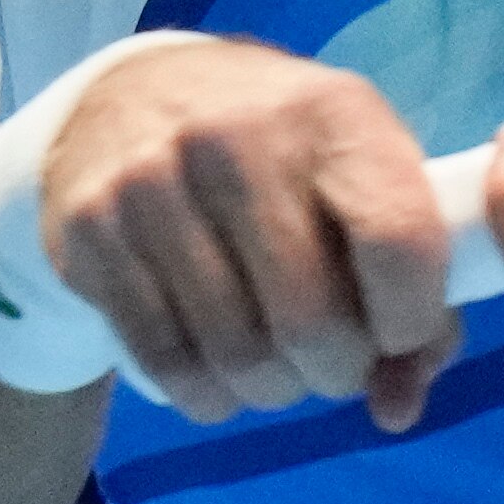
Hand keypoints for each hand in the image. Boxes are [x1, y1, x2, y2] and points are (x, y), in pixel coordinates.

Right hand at [36, 39, 459, 428]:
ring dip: (273, 389)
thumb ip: (411, 288)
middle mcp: (241, 135)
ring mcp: (155, 180)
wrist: (132, 93)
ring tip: (278, 363)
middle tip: (333, 360)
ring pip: (238, 356)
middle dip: (338, 371)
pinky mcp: (92, 227)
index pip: (398, 239)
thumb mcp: (360, 175)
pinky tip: (218, 369)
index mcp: (333, 112)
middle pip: (312, 321)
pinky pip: (167, 363)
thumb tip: (398, 410)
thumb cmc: (280, 151)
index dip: (412, 318)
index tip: (400, 334)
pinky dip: (208, 394)